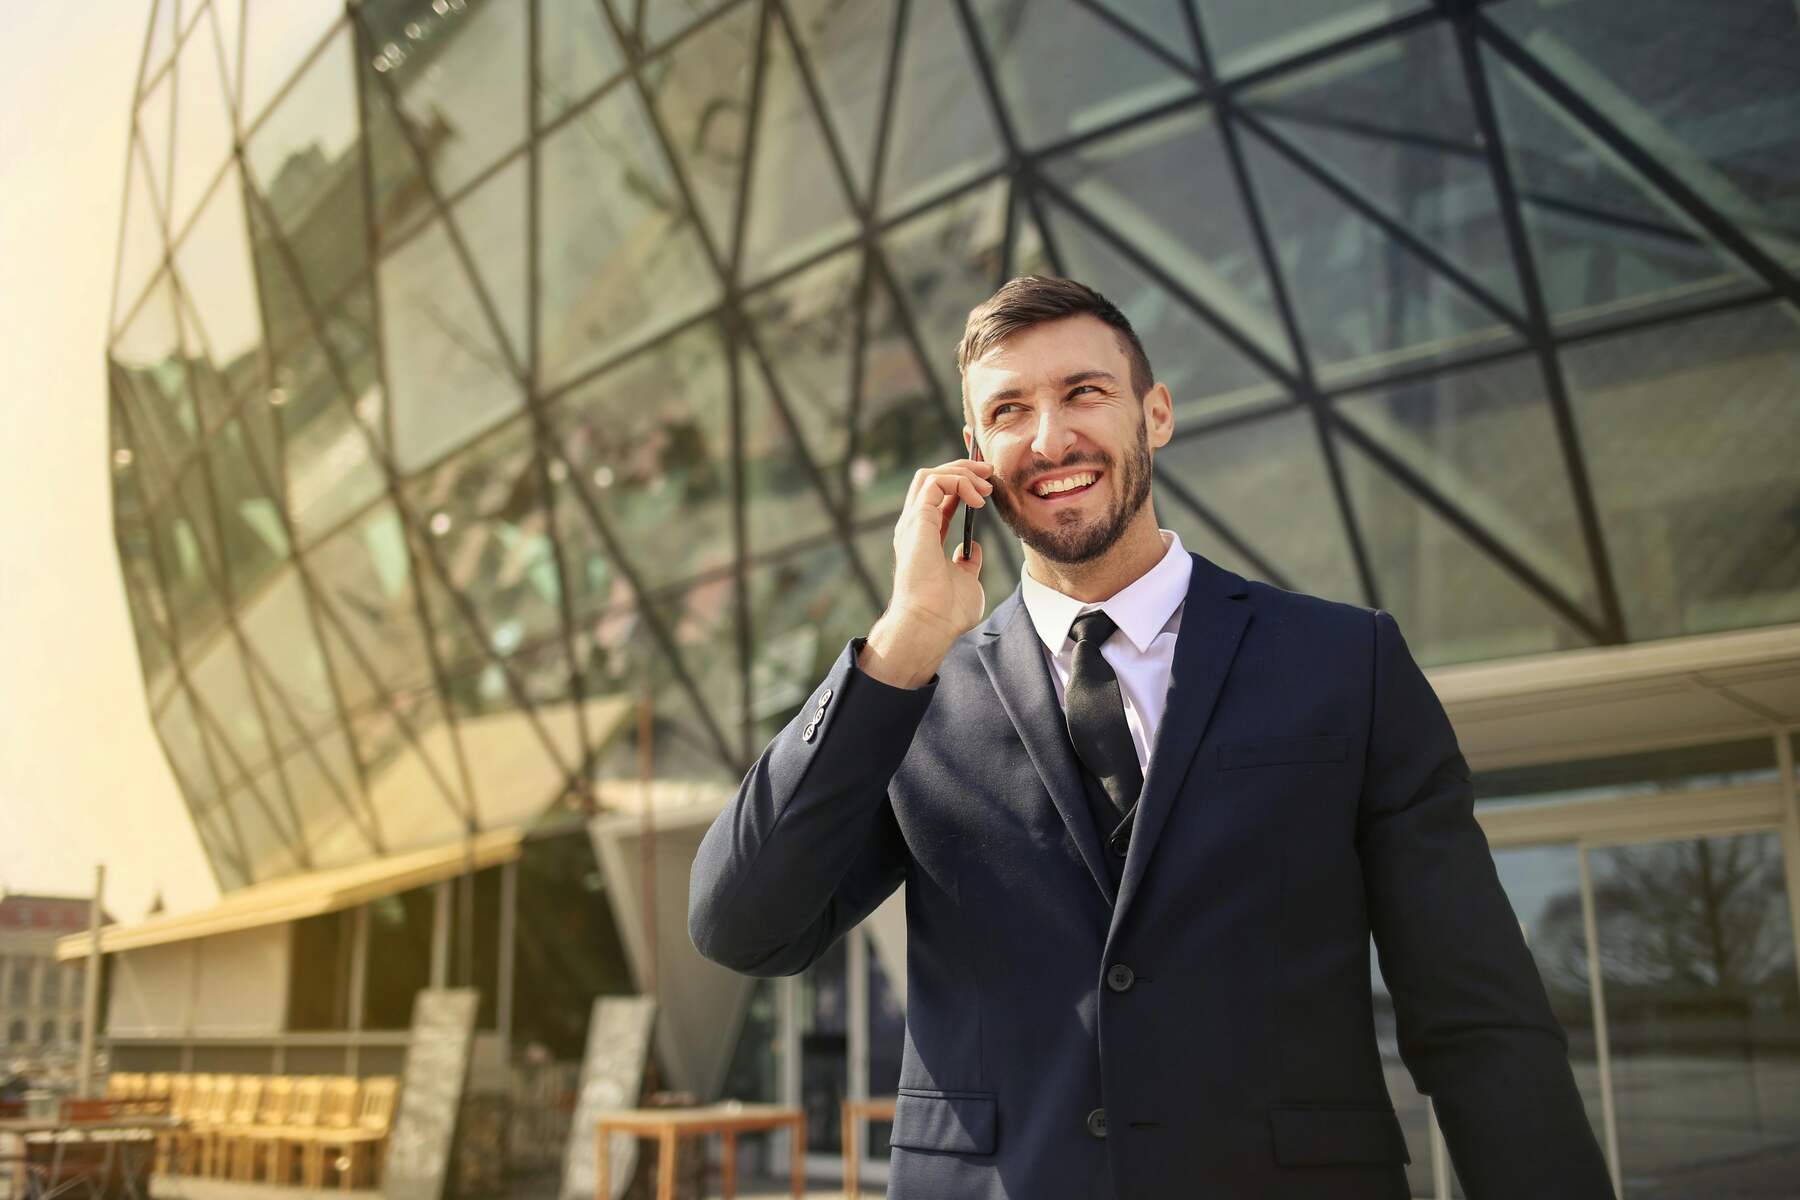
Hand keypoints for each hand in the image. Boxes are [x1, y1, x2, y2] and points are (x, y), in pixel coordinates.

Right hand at [857, 458, 995, 686]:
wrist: (932, 623)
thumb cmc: (947, 612)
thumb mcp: (966, 580)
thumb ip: (968, 562)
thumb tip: (972, 549)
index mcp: (924, 537)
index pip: (938, 497)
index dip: (961, 483)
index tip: (987, 483)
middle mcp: (915, 526)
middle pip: (931, 478)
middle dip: (962, 468)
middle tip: (990, 473)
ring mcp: (913, 522)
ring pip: (929, 474)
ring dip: (961, 472)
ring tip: (986, 485)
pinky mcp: (916, 521)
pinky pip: (934, 482)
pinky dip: (958, 482)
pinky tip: (977, 499)